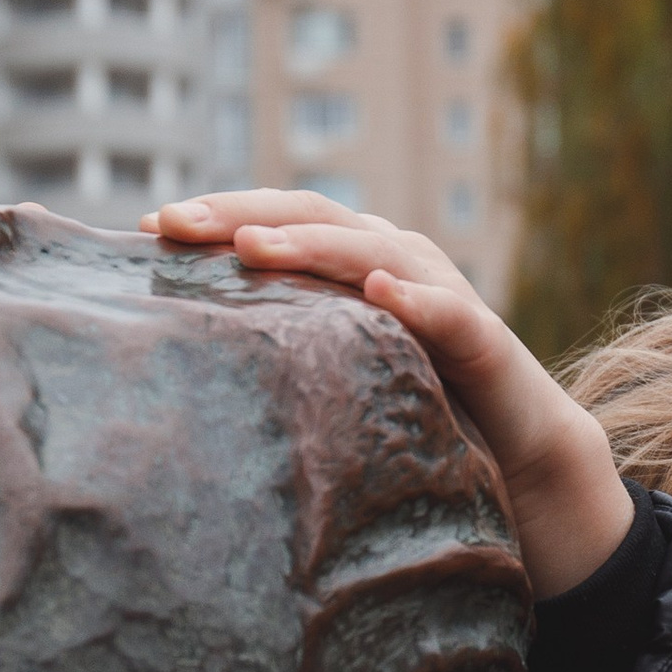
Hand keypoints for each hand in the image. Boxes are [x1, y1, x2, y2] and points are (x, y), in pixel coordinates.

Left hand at [145, 191, 633, 596]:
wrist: (522, 459)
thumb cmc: (414, 411)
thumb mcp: (335, 371)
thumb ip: (281, 350)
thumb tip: (179, 358)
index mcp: (352, 263)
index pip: (279, 220)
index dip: (219, 213)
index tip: (150, 224)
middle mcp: (394, 260)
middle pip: (314, 216)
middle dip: (244, 213)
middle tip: (178, 220)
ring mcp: (440, 292)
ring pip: (370, 251)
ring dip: (311, 245)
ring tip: (252, 248)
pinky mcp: (482, 338)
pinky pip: (447, 312)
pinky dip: (414, 298)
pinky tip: (378, 293)